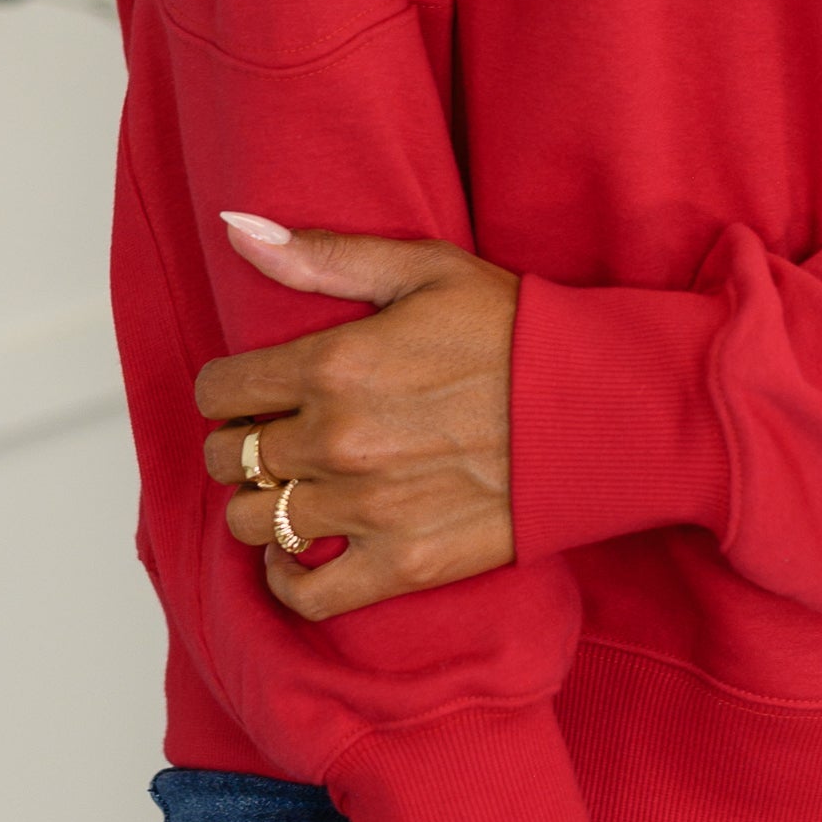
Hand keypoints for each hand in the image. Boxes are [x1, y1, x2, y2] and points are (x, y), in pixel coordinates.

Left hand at [196, 219, 517, 618]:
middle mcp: (339, 440)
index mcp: (335, 363)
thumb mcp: (425, 269)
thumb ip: (325, 255)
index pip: (220, 390)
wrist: (600, 408)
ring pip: (253, 521)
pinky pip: (307, 594)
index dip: (227, 390)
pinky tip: (298, 553)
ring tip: (294, 488)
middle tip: (275, 438)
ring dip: (261, 504)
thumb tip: (237, 228)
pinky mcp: (403, 563)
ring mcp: (368, 508)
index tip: (251, 392)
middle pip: (230, 459)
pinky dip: (287, 579)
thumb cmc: (516, 332)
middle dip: (240, 444)